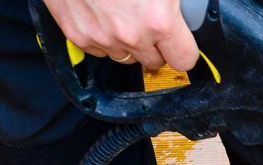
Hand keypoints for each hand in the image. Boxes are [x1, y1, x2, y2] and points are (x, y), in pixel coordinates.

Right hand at [46, 0, 197, 71]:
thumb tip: (185, 5)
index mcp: (159, 20)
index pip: (184, 59)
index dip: (183, 49)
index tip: (179, 41)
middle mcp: (131, 35)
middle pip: (154, 61)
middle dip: (155, 46)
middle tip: (148, 21)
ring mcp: (102, 37)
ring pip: (125, 56)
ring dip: (128, 42)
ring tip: (122, 13)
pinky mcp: (77, 35)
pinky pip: (98, 49)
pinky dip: (102, 36)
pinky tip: (102, 14)